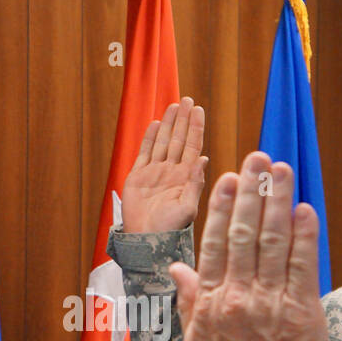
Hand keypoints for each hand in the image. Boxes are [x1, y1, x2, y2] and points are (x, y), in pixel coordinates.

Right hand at [120, 97, 207, 233]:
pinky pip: (144, 152)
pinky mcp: (138, 176)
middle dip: (182, 120)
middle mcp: (171, 171)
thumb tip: (203, 159)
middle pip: (178, 139)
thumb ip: (195, 183)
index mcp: (186, 177)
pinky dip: (149, 138)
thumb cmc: (170, 228)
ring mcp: (155, 172)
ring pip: (163, 142)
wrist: (146, 240)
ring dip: (168, 124)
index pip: (192, 146)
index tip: (198, 109)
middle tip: (187, 100)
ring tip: (173, 106)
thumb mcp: (188, 207)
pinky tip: (155, 124)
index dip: (195, 127)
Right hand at [168, 152, 328, 340]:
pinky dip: (305, 236)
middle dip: (252, 192)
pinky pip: (304, 266)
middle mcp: (238, 298)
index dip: (222, 208)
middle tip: (257, 159)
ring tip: (282, 170)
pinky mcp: (301, 313)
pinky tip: (304, 210)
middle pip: (244, 234)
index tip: (229, 180)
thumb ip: (188, 303)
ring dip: (279, 202)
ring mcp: (270, 304)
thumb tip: (176, 270)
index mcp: (210, 303)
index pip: (214, 244)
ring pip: (274, 243)